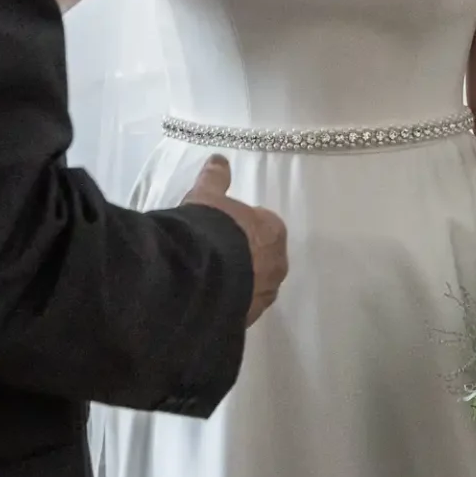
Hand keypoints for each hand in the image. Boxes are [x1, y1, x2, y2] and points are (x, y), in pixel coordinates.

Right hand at [183, 156, 287, 326]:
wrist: (199, 275)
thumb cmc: (210, 228)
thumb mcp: (207, 196)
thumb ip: (215, 178)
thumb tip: (219, 158)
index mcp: (273, 232)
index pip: (266, 225)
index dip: (244, 225)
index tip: (225, 227)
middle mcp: (277, 265)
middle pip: (264, 257)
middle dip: (245, 255)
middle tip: (217, 251)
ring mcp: (264, 295)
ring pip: (254, 284)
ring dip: (239, 280)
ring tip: (210, 276)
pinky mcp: (249, 317)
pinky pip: (240, 305)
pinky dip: (229, 301)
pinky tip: (209, 295)